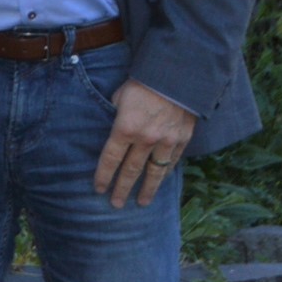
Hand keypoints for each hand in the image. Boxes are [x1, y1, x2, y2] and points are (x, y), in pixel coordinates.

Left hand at [94, 81, 197, 208]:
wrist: (176, 76)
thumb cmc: (142, 83)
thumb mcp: (119, 97)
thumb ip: (115, 116)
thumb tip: (113, 129)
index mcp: (125, 128)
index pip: (110, 159)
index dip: (103, 175)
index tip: (98, 189)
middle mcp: (145, 139)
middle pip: (131, 170)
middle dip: (122, 189)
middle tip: (116, 205)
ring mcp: (166, 141)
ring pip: (154, 172)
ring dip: (147, 189)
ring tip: (142, 203)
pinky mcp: (182, 139)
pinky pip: (172, 161)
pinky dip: (165, 173)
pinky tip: (160, 181)